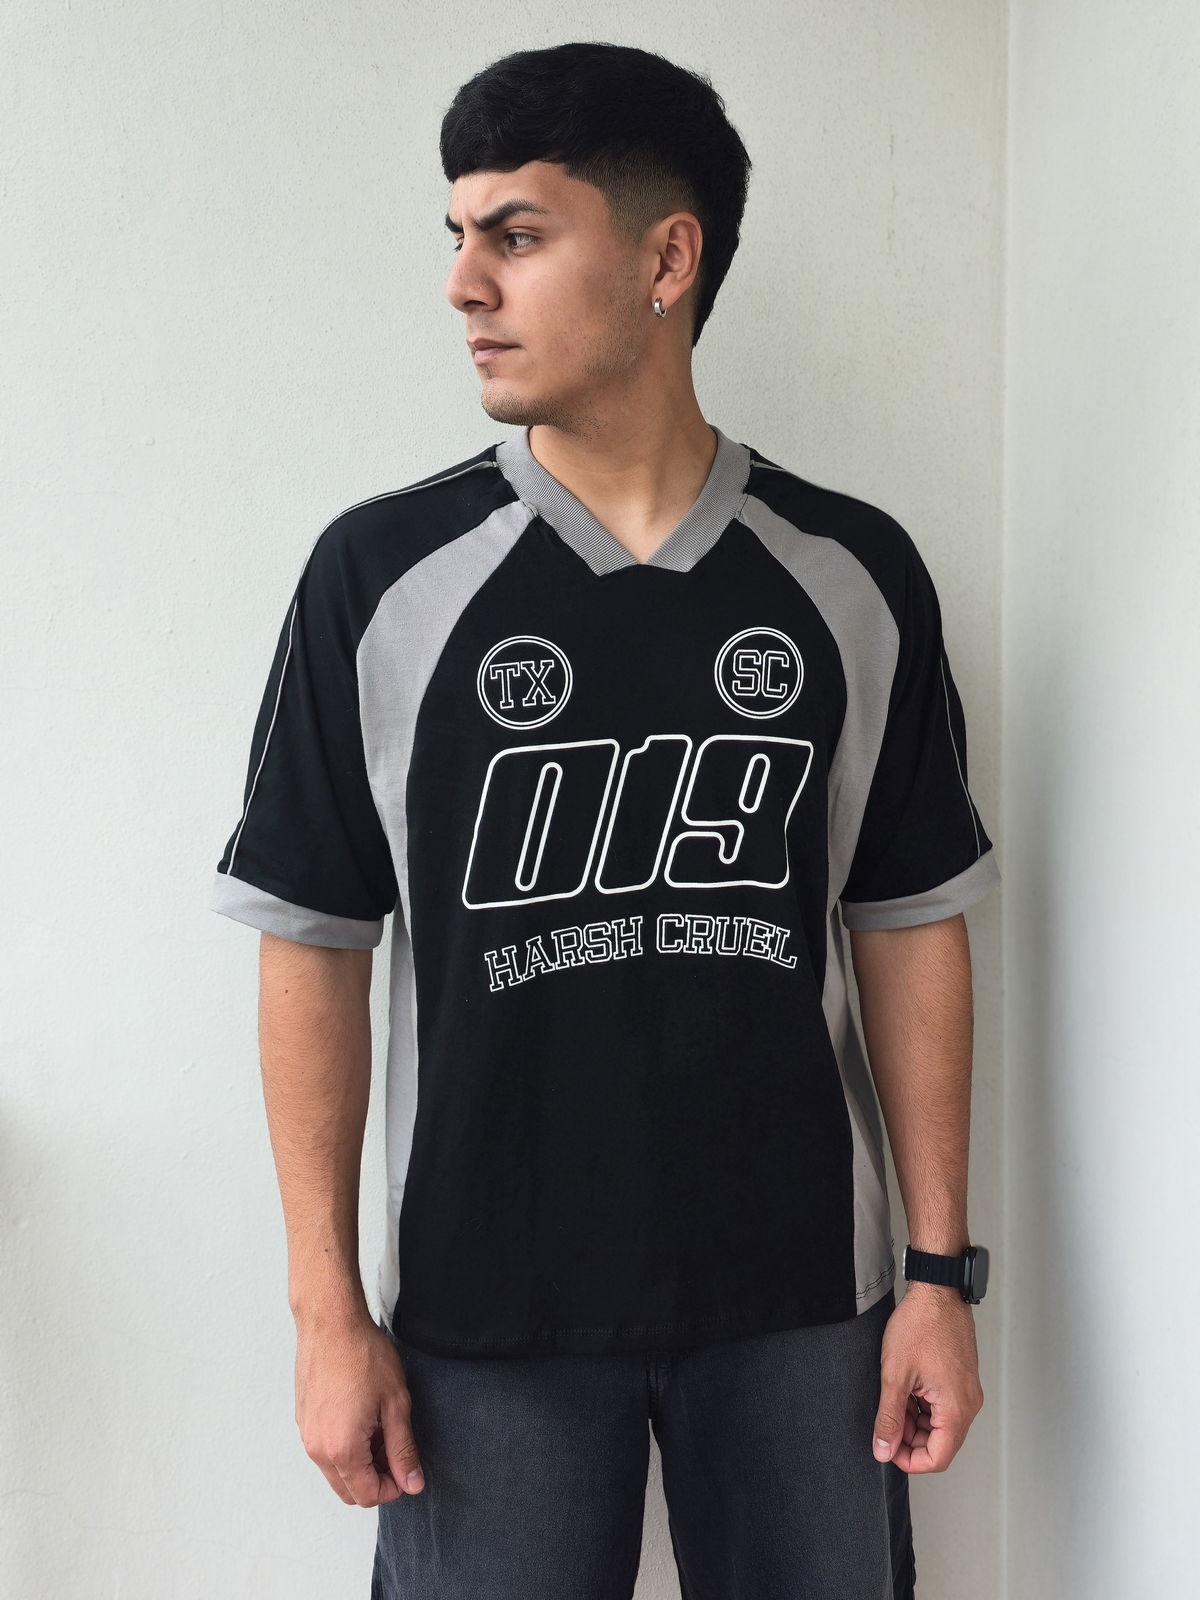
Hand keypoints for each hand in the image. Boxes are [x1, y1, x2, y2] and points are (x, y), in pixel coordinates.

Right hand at [294, 1312, 425, 1505]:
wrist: (331, 1323)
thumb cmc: (363, 1356)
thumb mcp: (395, 1404)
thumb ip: (403, 1449)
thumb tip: (413, 1483)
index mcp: (342, 1449)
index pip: (367, 1495)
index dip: (393, 1488)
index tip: (407, 1469)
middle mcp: (317, 1449)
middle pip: (348, 1490)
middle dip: (376, 1480)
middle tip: (396, 1450)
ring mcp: (306, 1434)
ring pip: (335, 1471)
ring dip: (360, 1464)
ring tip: (381, 1429)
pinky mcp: (303, 1419)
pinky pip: (324, 1450)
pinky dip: (344, 1447)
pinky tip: (362, 1417)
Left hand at [871, 1283, 983, 1472]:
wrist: (937, 1290)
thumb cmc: (921, 1324)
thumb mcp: (895, 1375)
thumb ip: (888, 1417)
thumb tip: (883, 1449)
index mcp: (956, 1408)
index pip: (938, 1458)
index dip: (910, 1461)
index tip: (888, 1449)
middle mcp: (968, 1403)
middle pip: (941, 1443)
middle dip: (910, 1441)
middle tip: (885, 1424)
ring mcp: (966, 1390)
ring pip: (941, 1425)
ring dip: (915, 1422)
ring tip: (892, 1401)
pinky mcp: (961, 1379)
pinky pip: (943, 1406)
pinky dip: (923, 1407)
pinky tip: (904, 1390)